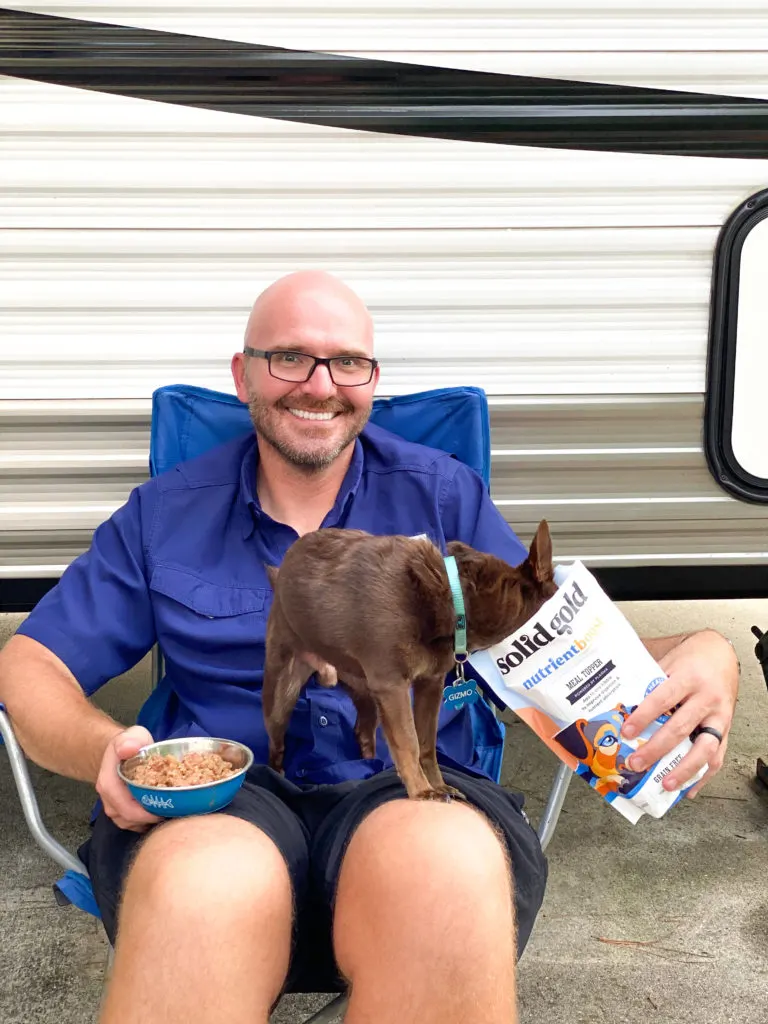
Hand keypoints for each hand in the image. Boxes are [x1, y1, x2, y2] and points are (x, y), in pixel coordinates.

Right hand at [96, 725, 161, 831]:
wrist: (122, 750)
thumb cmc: (130, 743)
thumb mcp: (132, 735)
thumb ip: (130, 741)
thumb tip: (129, 749)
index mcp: (108, 783)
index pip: (124, 806)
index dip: (144, 813)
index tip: (164, 809)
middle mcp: (108, 798)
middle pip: (127, 818)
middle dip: (150, 819)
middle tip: (172, 812)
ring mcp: (113, 806)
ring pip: (130, 824)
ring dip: (148, 822)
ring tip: (168, 814)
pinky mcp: (121, 811)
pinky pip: (132, 824)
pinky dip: (146, 823)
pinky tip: (160, 815)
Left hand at [621, 630, 738, 797]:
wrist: (722, 654)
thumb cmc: (690, 659)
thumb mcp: (668, 662)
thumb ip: (649, 682)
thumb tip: (619, 702)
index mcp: (688, 678)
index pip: (663, 699)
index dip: (644, 717)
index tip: (627, 732)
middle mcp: (707, 698)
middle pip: (681, 728)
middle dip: (657, 749)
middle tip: (636, 763)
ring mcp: (720, 716)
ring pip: (705, 748)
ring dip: (684, 769)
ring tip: (666, 784)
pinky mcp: (727, 729)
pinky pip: (718, 756)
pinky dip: (704, 775)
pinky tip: (689, 789)